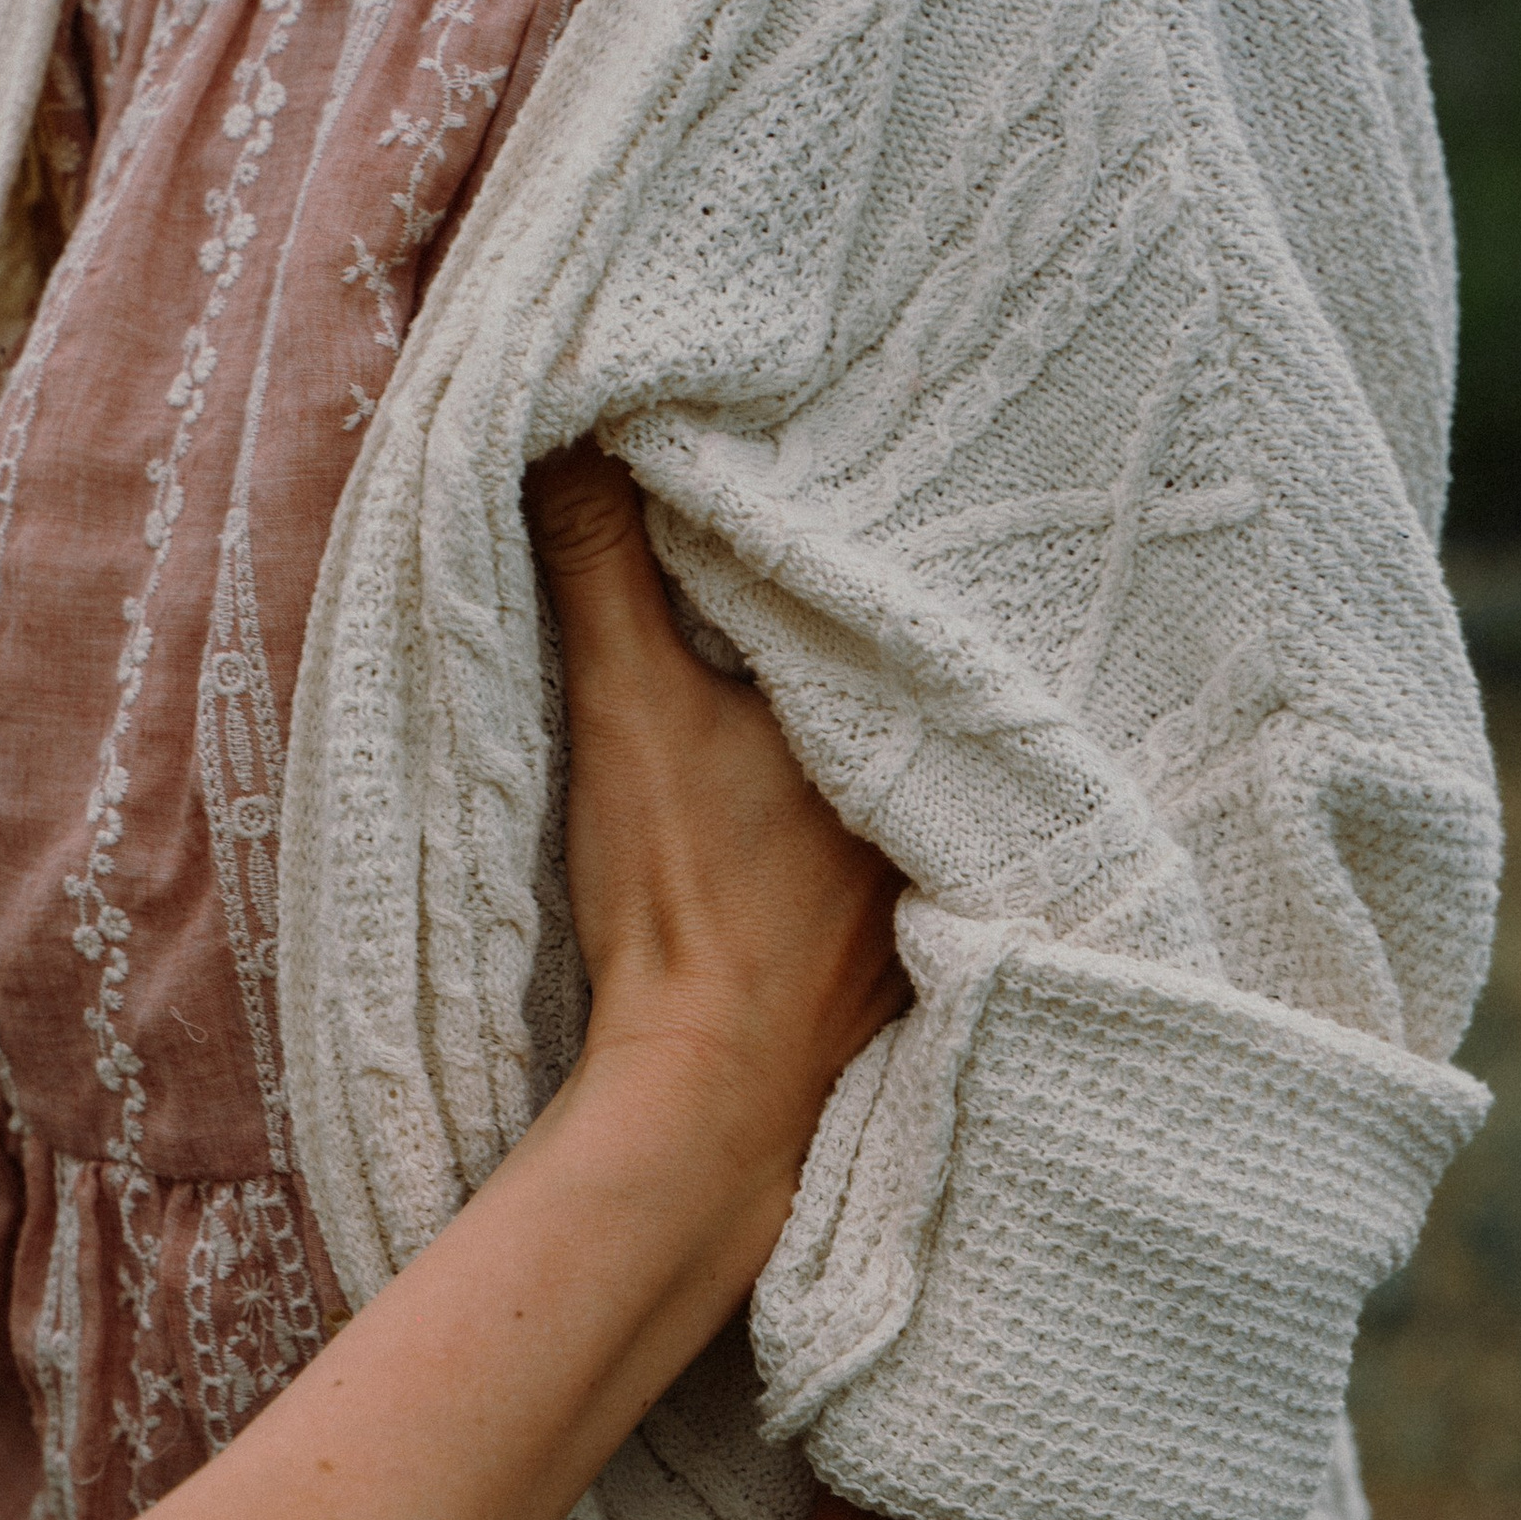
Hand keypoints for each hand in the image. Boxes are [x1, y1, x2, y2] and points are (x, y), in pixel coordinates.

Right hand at [527, 444, 908, 1195]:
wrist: (713, 1096)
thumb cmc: (682, 901)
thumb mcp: (627, 707)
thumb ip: (600, 564)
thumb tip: (573, 423)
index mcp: (895, 699)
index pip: (888, 575)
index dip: (849, 516)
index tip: (820, 455)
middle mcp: (947, 775)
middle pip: (916, 659)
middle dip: (888, 605)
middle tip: (841, 544)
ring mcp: (941, 865)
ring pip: (925, 748)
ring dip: (898, 708)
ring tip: (839, 660)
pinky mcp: (919, 939)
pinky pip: (924, 833)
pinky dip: (897, 803)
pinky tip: (861, 794)